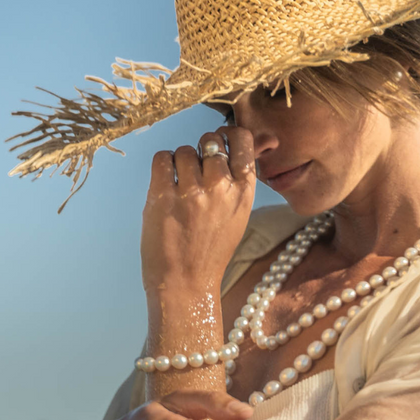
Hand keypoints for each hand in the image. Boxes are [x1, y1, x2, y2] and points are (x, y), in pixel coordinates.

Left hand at [141, 126, 257, 291]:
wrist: (186, 284)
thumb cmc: (211, 250)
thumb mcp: (237, 213)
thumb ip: (239, 178)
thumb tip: (257, 140)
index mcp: (244, 192)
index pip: (242, 140)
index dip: (228, 135)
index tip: (220, 142)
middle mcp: (220, 188)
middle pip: (210, 142)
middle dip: (201, 151)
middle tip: (196, 174)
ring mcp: (190, 191)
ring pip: (184, 150)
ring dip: (180, 162)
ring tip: (179, 186)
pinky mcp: (162, 196)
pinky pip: (162, 158)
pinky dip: (162, 165)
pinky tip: (165, 183)